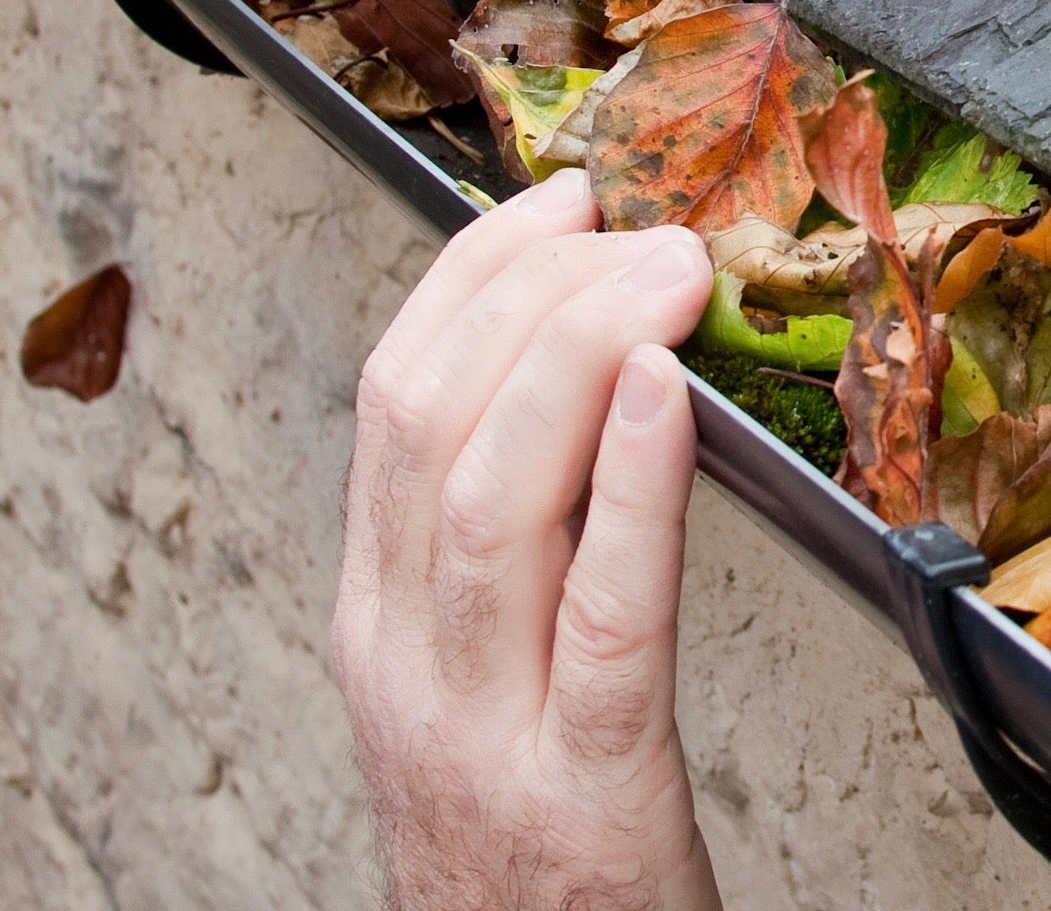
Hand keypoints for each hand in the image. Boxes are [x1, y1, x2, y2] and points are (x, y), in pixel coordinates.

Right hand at [334, 169, 723, 910]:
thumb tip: (599, 388)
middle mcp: (406, 663)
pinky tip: (669, 400)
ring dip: (581, 354)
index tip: (555, 205)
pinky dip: (635, 488)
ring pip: (493, 496)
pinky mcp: (586, 789)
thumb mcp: (480, 682)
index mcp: (382, 624)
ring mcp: (485, 727)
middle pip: (428, 424)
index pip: (394, 402)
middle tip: (629, 221)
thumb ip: (514, 554)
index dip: (472, 278)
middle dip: (528, 291)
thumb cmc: (527, 847)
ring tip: (661, 271)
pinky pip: (604, 613)